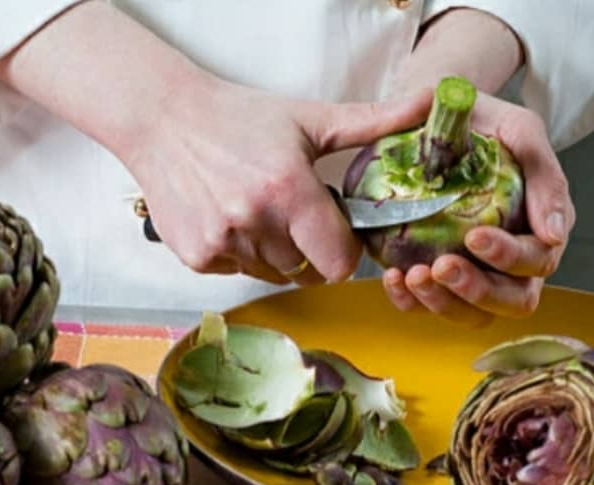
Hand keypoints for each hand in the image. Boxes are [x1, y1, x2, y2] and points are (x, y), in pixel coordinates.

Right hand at [123, 77, 431, 285]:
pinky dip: (238, 252)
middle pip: (304, 270)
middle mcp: (255, 222)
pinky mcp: (196, 256)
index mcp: (290, 190)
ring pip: (270, 272)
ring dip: (272, 250)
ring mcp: (222, 243)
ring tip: (254, 208)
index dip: (342, 251)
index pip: (338, 263)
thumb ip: (373, 122)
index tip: (332, 231)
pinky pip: (236, 271)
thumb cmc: (237, 118)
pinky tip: (227, 216)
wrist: (164, 120)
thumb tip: (429, 103)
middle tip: (288, 209)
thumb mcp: (309, 119)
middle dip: (305, 247)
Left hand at [383, 92, 575, 325]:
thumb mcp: (519, 130)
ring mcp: (474, 272)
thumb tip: (556, 233)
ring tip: (413, 275)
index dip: (509, 258)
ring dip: (442, 302)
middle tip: (441, 265)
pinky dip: (409, 301)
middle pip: (511, 301)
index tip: (474, 236)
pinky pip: (426, 306)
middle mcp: (513, 261)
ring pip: (471, 313)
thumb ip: (544, 172)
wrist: (437, 118)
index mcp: (540, 228)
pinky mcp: (436, 276)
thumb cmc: (485, 124)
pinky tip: (393, 277)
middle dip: (476, 290)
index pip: (537, 262)